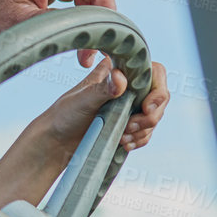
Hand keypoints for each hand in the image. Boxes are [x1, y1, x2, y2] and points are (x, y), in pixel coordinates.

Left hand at [39, 58, 169, 152]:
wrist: (57, 140)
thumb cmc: (64, 114)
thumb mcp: (83, 100)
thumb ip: (103, 89)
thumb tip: (120, 77)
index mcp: (117, 72)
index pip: (153, 72)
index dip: (157, 90)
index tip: (146, 108)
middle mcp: (127, 87)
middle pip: (159, 97)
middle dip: (150, 116)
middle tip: (130, 127)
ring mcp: (129, 106)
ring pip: (154, 117)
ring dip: (143, 130)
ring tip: (122, 137)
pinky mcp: (128, 125)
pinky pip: (146, 132)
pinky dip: (139, 139)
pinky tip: (124, 143)